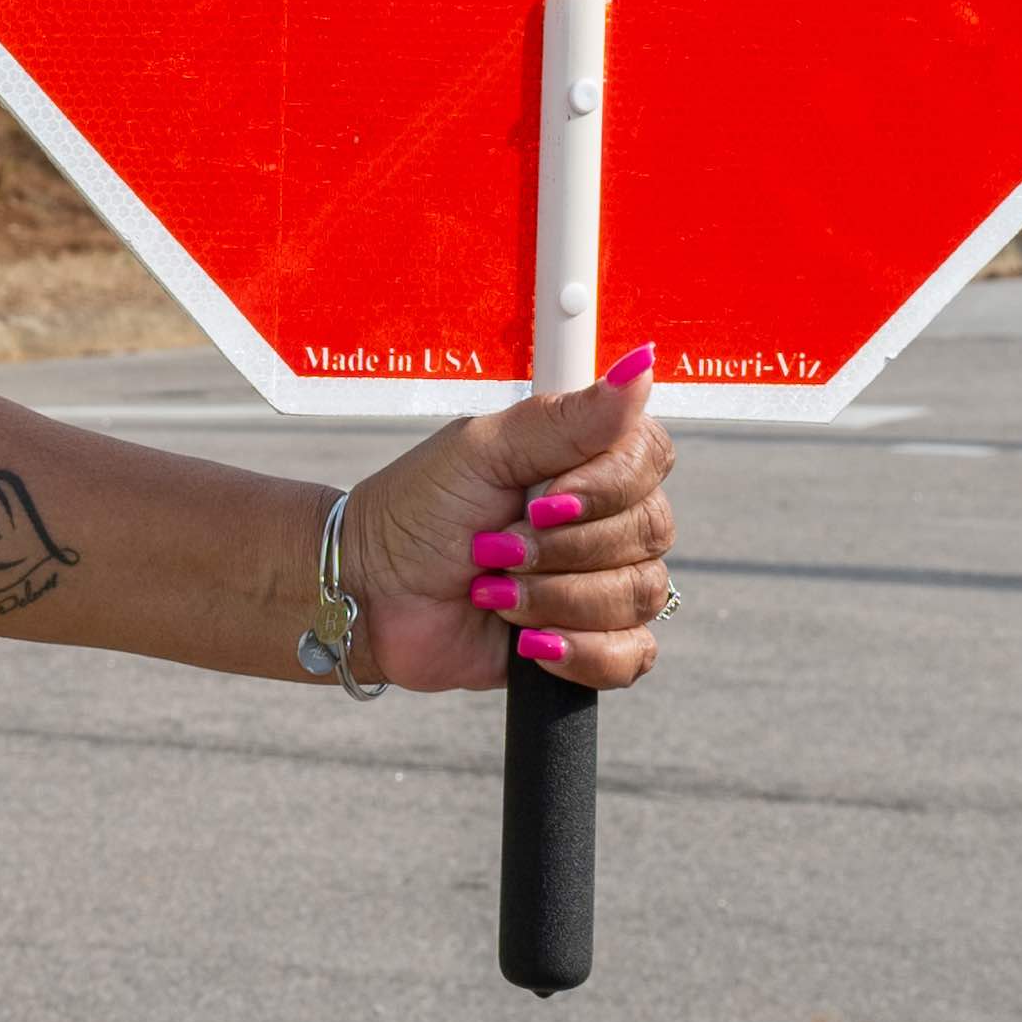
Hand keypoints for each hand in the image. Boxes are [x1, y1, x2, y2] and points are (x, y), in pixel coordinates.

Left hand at [336, 352, 676, 693]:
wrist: (370, 592)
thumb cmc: (417, 510)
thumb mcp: (480, 452)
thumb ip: (564, 417)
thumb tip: (640, 365)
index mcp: (588, 459)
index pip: (651, 459)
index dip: (605, 486)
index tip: (540, 498)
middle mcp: (607, 516)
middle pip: (648, 531)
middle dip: (560, 549)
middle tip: (491, 546)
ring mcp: (602, 580)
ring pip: (639, 595)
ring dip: (554, 598)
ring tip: (490, 591)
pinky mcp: (590, 641)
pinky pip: (630, 656)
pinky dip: (580, 653)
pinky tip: (530, 643)